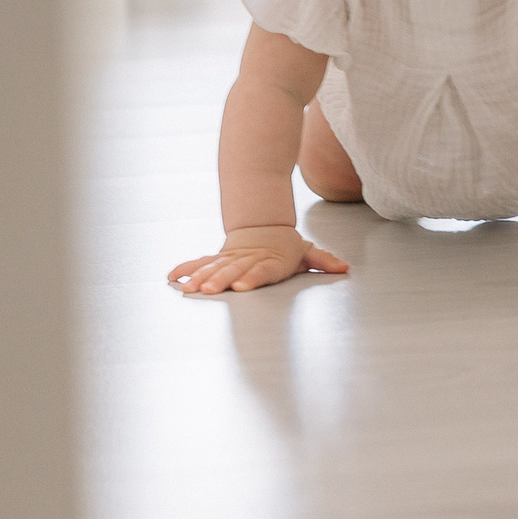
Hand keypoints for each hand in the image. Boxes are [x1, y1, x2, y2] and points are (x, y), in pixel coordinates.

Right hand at [168, 225, 348, 295]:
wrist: (263, 226)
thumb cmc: (286, 246)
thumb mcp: (306, 252)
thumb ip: (323, 261)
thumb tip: (344, 267)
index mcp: (269, 261)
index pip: (261, 270)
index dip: (252, 277)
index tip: (241, 286)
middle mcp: (247, 260)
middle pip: (232, 271)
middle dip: (219, 281)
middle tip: (207, 291)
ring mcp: (230, 259)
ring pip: (213, 268)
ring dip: (200, 278)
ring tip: (188, 290)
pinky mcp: (218, 259)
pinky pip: (200, 263)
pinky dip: (186, 269)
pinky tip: (173, 278)